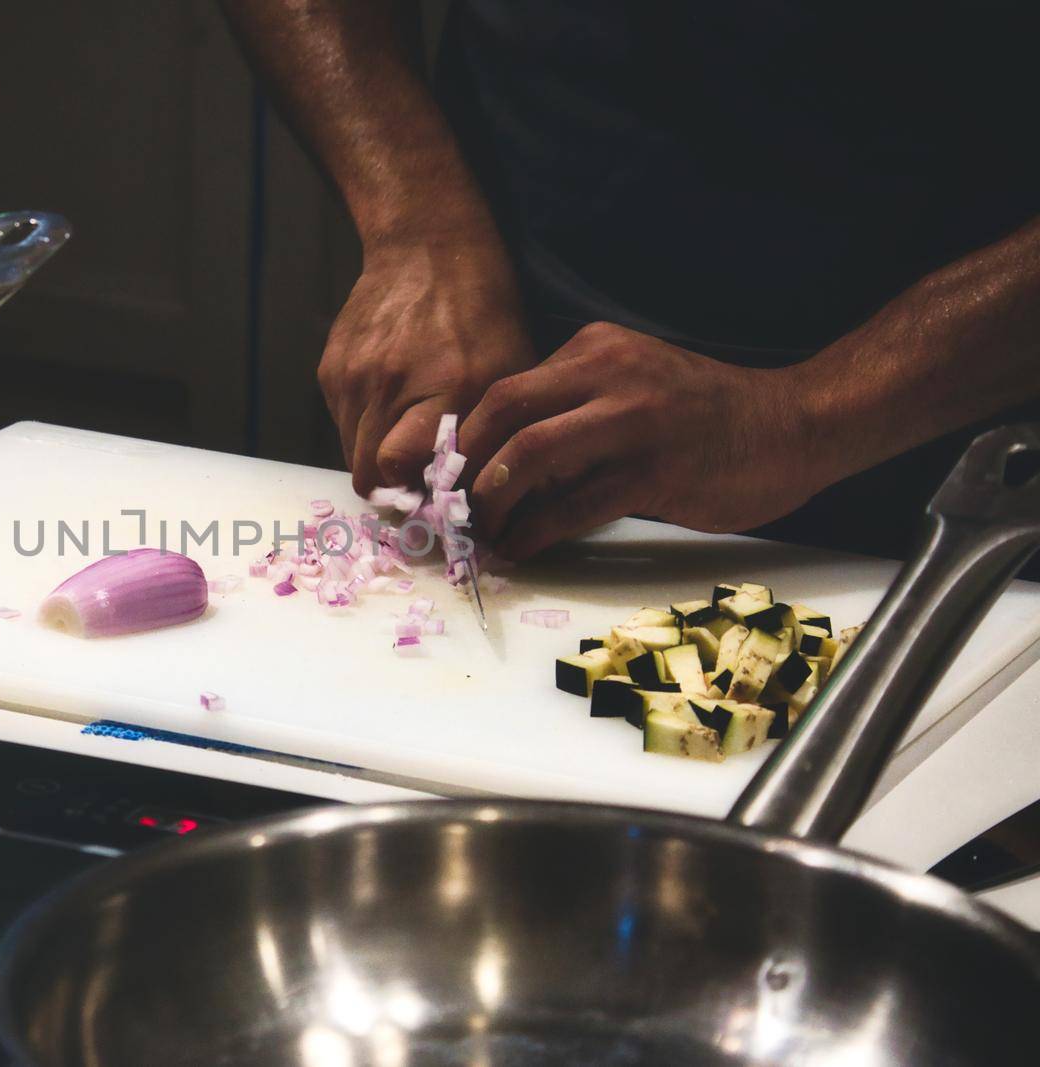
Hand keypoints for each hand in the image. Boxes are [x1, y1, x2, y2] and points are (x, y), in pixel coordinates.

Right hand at [319, 237, 537, 495]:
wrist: (427, 247)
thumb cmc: (482, 312)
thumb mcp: (508, 370)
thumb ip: (489, 430)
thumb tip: (475, 491)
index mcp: (442, 386)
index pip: (395, 466)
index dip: (409, 489)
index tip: (429, 492)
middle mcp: (387, 385)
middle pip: (366, 471)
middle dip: (390, 483)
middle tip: (418, 475)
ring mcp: (351, 376)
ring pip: (349, 451)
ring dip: (375, 453)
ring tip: (406, 429)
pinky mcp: (329, 368)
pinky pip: (340, 421)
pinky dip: (363, 423)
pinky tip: (390, 398)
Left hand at [458, 322, 822, 559]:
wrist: (794, 426)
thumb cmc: (706, 415)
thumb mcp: (633, 384)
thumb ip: (573, 407)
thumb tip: (499, 460)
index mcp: (596, 349)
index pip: (507, 388)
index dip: (465, 437)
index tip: (445, 475)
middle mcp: (609, 375)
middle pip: (504, 411)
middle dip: (465, 464)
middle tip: (451, 505)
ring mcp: (633, 422)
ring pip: (531, 455)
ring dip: (493, 500)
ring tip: (483, 531)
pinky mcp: (655, 473)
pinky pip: (575, 505)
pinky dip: (536, 530)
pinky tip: (521, 547)